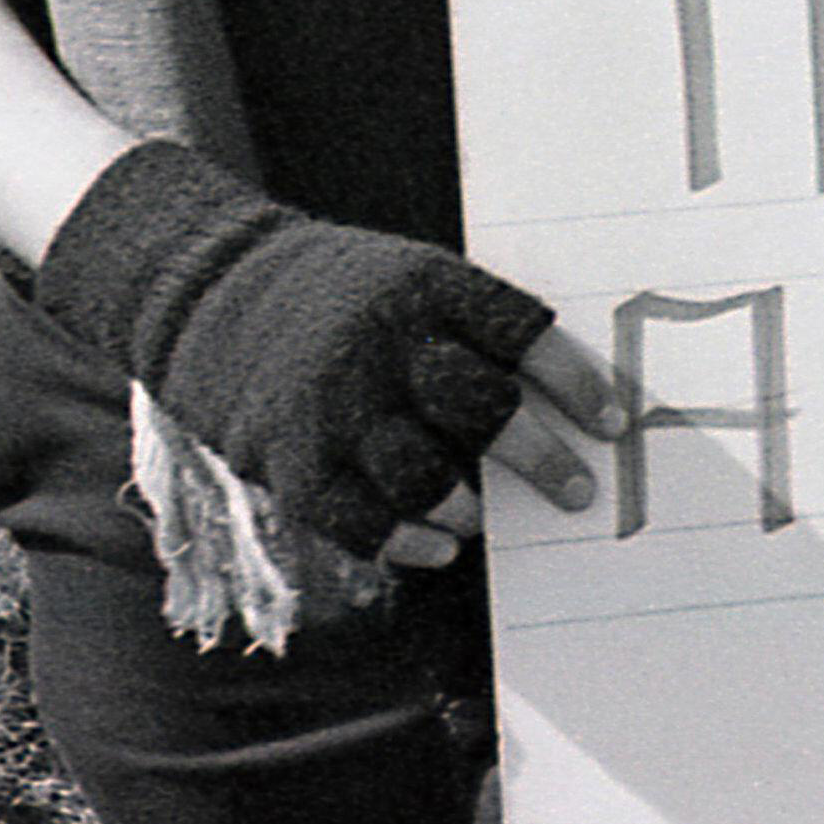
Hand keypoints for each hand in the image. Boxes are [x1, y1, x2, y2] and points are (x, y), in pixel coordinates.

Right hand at [39, 139, 578, 561]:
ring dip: (468, 504)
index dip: (577, 381)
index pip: (521, 333)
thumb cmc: (337, 292)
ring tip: (485, 515)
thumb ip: (469, 329)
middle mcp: (384, 342)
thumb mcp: (408, 276)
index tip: (616, 422)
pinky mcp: (289, 454)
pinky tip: (438, 547)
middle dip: (540, 458)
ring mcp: (335, 402)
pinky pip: (357, 519)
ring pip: (422, 474)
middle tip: (580, 491)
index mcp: (427, 286)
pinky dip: (405, 542)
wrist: (206, 284)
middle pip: (483, 408)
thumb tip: (556, 401)